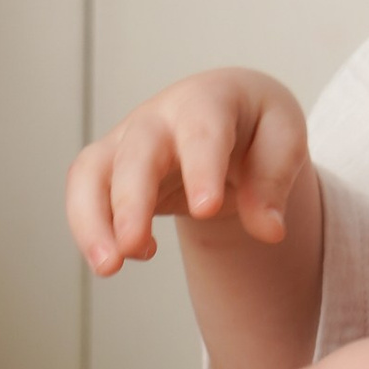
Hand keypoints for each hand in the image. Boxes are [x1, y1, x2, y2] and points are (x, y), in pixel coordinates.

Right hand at [65, 68, 309, 279]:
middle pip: (136, 153)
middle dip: (131, 201)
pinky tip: (121, 259)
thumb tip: (268, 230)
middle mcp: (159, 118)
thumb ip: (274, 182)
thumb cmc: (257, 126)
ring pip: (91, 173)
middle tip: (134, 248)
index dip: (201, 168)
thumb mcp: (284, 140)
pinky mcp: (109, 170)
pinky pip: (84, 196)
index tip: (206, 209)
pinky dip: (92, 231)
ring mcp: (127, 142)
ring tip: (108, 267)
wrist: (229, 116)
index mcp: (208, 101)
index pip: (202, 131)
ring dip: (92, 222)